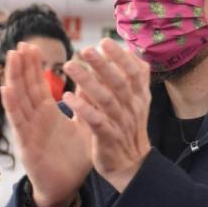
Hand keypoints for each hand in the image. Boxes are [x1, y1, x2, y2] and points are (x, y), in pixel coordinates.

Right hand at [2, 43, 91, 206]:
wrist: (66, 187)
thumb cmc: (73, 160)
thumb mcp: (86, 129)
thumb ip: (89, 108)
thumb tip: (97, 85)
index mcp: (48, 115)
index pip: (39, 86)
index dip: (35, 67)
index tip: (33, 46)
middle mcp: (35, 119)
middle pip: (26, 88)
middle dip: (23, 66)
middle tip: (21, 43)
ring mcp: (28, 130)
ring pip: (19, 99)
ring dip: (14, 78)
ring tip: (12, 57)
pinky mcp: (25, 143)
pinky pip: (17, 121)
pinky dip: (11, 105)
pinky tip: (6, 89)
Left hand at [62, 38, 151, 192]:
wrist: (131, 165)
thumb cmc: (128, 129)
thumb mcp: (137, 102)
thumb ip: (134, 79)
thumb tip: (132, 53)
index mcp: (139, 97)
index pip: (134, 73)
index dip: (121, 57)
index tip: (105, 41)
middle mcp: (132, 108)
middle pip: (119, 83)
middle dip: (103, 65)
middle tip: (85, 49)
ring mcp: (121, 123)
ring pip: (106, 100)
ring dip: (88, 82)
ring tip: (70, 66)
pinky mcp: (108, 139)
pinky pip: (96, 122)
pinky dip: (83, 109)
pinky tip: (68, 98)